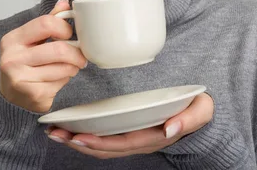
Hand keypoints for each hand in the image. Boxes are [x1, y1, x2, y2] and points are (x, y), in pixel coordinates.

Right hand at [0, 0, 87, 112]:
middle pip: (59, 49)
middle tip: (80, 56)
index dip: (64, 28)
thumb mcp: (31, 41)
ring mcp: (21, 78)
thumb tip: (64, 3)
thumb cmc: (25, 64)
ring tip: (68, 67)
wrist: (13, 98)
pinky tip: (58, 80)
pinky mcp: (34, 95)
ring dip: (73, 67)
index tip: (69, 34)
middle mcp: (12, 58)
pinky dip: (66, 80)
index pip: (45, 23)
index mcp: (12, 39)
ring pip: (64, 67)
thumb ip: (48, 22)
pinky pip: (62, 82)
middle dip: (76, 53)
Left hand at [46, 93, 213, 158]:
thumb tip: (169, 128)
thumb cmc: (198, 108)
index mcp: (153, 136)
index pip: (121, 144)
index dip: (99, 143)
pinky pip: (104, 139)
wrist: (200, 112)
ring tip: (55, 133)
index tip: (78, 135)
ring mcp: (133, 139)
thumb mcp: (201, 110)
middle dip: (78, 143)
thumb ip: (189, 119)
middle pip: (105, 149)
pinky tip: (71, 128)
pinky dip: (85, 136)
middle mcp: (140, 141)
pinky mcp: (128, 132)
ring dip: (77, 141)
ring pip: (101, 147)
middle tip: (55, 133)